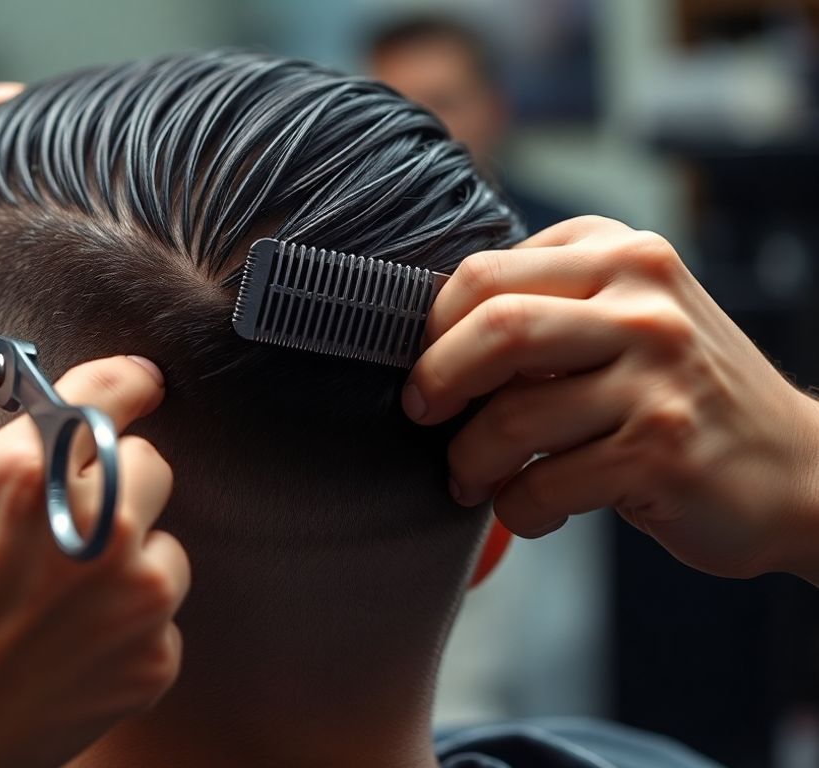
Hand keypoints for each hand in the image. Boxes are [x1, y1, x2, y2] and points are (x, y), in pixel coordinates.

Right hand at [0, 342, 187, 766]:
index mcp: (28, 469)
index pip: (115, 390)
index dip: (126, 381)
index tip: (133, 385)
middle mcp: (97, 526)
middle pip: (147, 465)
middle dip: (110, 478)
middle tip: (59, 515)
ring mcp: (133, 598)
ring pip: (164, 543)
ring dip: (126, 554)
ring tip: (56, 588)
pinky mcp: (151, 660)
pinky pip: (161, 615)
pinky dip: (125, 622)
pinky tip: (63, 638)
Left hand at [405, 216, 818, 581]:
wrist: (800, 469)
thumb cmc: (681, 393)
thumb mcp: (627, 316)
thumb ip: (545, 304)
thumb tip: (427, 333)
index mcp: (622, 256)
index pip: (485, 273)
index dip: (431, 327)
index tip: (421, 366)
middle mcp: (645, 305)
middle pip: (493, 328)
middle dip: (435, 380)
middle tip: (422, 413)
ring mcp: (658, 378)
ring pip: (510, 417)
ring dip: (469, 460)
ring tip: (471, 477)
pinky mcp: (661, 452)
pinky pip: (543, 484)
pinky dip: (517, 508)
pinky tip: (530, 509)